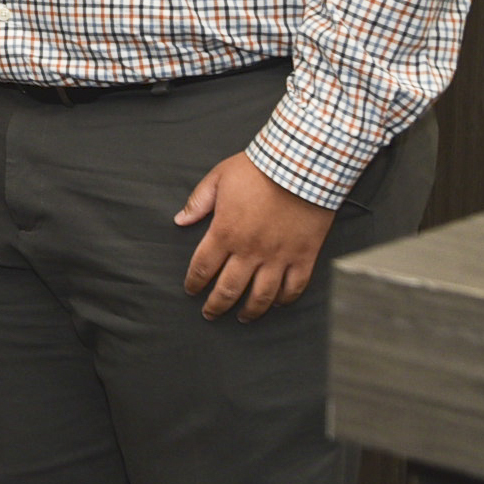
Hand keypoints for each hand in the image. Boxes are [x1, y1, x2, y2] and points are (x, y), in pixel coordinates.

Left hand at [177, 152, 337, 320]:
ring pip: (261, 296)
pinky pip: (294, 287)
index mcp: (225, 232)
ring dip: (250, 311)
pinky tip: (277, 303)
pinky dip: (285, 300)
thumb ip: (198, 202)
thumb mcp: (218, 178)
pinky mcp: (304, 256)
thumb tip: (180, 220)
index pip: (203, 268)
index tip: (191, 291)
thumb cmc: (257, 169)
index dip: (194, 283)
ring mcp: (278, 256)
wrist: (301, 166)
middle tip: (210, 314)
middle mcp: (250, 250)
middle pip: (228, 290)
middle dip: (216, 306)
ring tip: (242, 318)